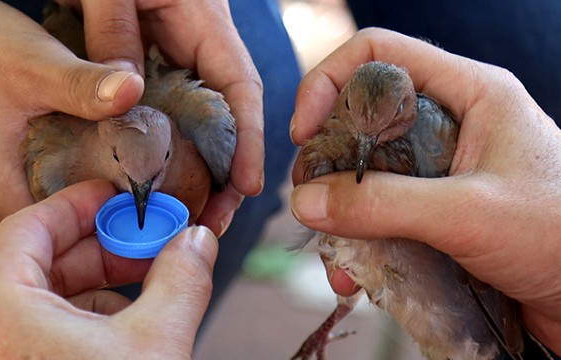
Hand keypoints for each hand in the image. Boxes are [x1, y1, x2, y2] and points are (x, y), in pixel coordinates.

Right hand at [0, 0, 261, 235]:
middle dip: (112, 225)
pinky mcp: (3, 174)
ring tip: (146, 197)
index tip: (158, 218)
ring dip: (99, 208)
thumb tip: (133, 92)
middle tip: (162, 213)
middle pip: (61, 237)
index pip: (59, 237)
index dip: (112, 229)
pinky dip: (81, 191)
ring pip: (56, 219)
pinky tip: (112, 175)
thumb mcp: (34, 63)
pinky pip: (49, 196)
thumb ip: (85, 84)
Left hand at [0, 180, 217, 358]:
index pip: (33, 224)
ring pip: (40, 300)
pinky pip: (36, 333)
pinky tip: (122, 328)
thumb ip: (181, 279)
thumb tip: (196, 242)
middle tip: (146, 243)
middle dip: (102, 250)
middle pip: (40, 261)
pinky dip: (80, 322)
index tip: (116, 198)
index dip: (83, 205)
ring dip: (97, 287)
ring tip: (145, 288)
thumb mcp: (155, 345)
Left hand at [61, 0, 264, 234]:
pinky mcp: (158, 68)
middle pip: (227, 120)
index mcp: (206, 26)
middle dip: (227, 173)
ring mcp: (181, 61)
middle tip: (211, 222)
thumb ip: (116, 35)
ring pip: (201, 124)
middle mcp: (200, 50)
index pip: (241, 90)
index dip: (250, 142)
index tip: (248, 188)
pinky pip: (172, 116)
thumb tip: (123, 98)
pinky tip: (159, 183)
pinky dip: (172, 152)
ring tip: (186, 217)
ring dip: (200, 172)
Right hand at [290, 28, 560, 352]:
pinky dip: (361, 241)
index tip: (303, 135)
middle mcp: (450, 122)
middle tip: (311, 203)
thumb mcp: (469, 214)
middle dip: (328, 162)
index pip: (378, 53)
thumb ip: (384, 205)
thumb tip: (305, 203)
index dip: (329, 83)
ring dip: (341, 215)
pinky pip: (381, 212)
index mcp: (469, 92)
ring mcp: (442, 168)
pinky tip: (358, 277)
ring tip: (337, 261)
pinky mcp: (437, 209)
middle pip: (362, 118)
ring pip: (366, 172)